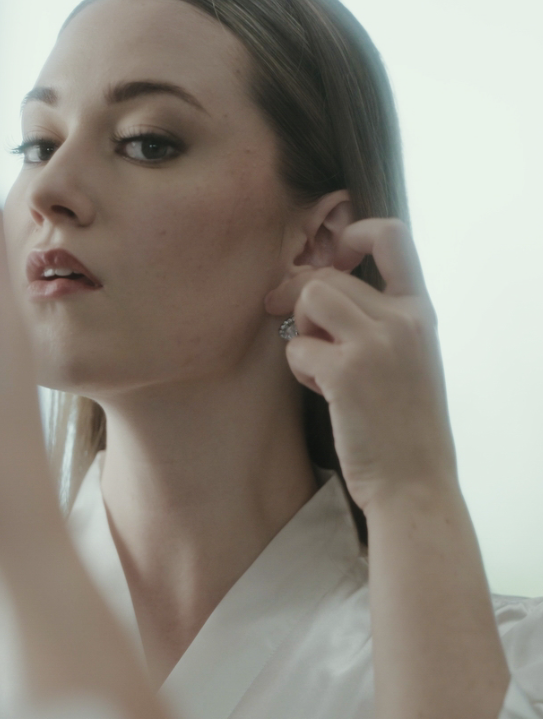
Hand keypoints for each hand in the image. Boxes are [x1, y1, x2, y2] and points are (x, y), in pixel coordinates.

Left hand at [265, 219, 456, 513]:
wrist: (413, 483)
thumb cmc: (403, 427)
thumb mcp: (411, 360)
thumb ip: (382, 321)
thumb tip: (319, 288)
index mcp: (421, 312)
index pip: (392, 235)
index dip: (350, 235)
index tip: (332, 262)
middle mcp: (403, 319)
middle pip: (328, 275)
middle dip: (301, 298)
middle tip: (299, 330)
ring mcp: (375, 343)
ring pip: (310, 296)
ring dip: (301, 328)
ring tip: (318, 364)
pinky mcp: (345, 372)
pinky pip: (296, 345)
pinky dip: (298, 367)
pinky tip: (320, 390)